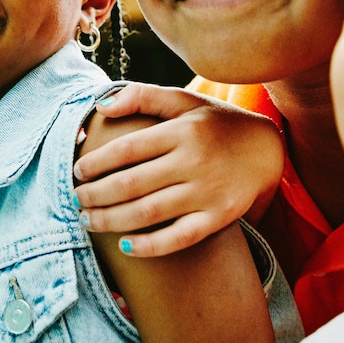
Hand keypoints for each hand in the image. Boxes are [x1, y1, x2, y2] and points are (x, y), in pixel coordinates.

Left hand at [73, 84, 285, 257]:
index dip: (96, 163)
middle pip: (131, 184)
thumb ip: (142, 96)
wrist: (267, 149)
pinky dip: (149, 246)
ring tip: (88, 220)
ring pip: (148, 212)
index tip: (77, 171)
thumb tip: (101, 107)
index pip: (127, 149)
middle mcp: (193, 162)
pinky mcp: (218, 218)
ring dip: (110, 220)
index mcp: (181, 131)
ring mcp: (206, 192)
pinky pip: (179, 237)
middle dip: (95, 195)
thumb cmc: (216, 124)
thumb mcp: (183, 100)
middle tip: (76, 199)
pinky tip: (125, 246)